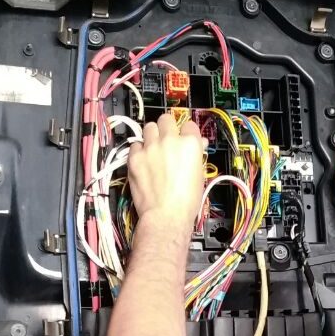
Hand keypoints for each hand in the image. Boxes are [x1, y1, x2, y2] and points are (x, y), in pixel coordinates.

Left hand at [128, 113, 205, 234]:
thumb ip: (196, 154)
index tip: (184, 138)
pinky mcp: (134, 157)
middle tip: (167, 139)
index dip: (186, 132)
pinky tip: (143, 160)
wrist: (166, 216)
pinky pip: (135, 144)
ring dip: (152, 135)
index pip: (189, 125)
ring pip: (149, 127)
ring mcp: (150, 147)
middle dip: (167, 127)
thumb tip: (196, 145)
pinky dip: (139, 150)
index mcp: (190, 143)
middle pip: (166, 119)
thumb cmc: (186, 201)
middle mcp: (169, 140)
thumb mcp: (199, 175)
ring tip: (153, 147)